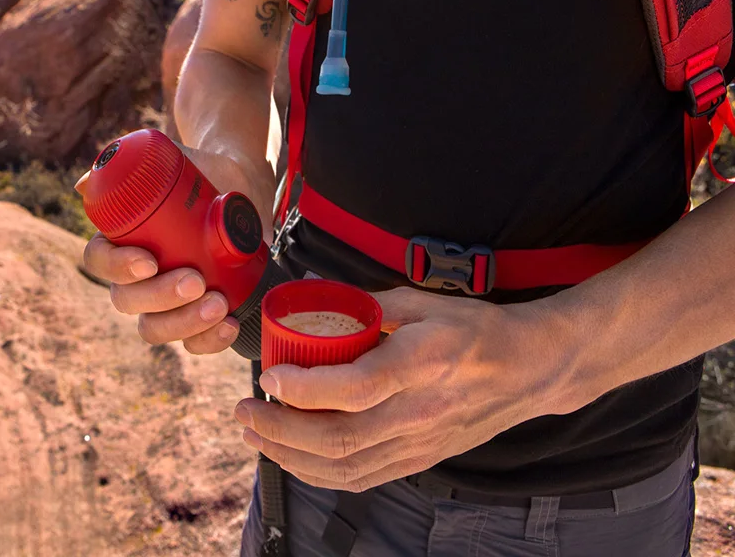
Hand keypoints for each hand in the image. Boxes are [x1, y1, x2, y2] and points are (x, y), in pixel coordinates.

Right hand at [80, 144, 273, 354]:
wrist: (245, 184)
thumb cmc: (201, 172)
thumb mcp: (172, 158)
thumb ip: (131, 160)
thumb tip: (84, 184)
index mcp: (120, 240)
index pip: (98, 262)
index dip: (116, 268)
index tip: (148, 261)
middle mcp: (138, 275)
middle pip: (127, 301)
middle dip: (159, 298)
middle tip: (196, 281)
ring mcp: (169, 298)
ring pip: (155, 328)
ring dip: (183, 324)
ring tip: (218, 304)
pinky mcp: (200, 311)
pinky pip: (192, 343)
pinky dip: (207, 341)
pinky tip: (229, 325)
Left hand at [234, 288, 566, 490]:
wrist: (528, 369)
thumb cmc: (477, 331)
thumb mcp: (424, 302)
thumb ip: (370, 303)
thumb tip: (321, 293)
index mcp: (420, 364)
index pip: (352, 388)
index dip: (302, 388)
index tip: (269, 376)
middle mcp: (418, 411)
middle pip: (337, 439)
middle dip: (279, 430)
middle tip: (245, 412)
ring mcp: (420, 442)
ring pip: (344, 468)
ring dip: (290, 457)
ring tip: (257, 436)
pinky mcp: (420, 459)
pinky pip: (362, 479)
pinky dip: (320, 475)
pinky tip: (295, 459)